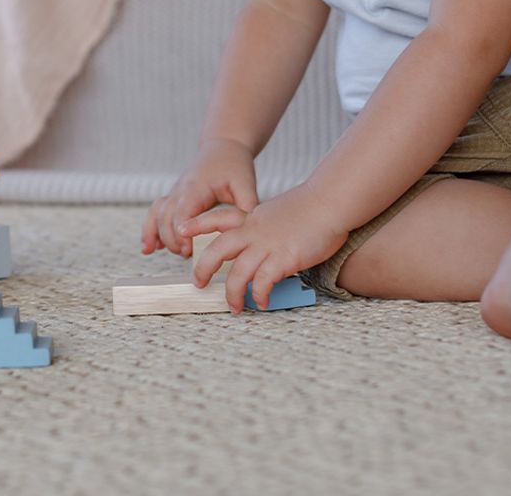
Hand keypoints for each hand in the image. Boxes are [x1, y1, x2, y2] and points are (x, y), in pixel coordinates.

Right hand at [141, 138, 258, 257]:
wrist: (224, 146)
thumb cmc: (234, 164)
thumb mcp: (245, 183)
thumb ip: (248, 207)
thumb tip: (250, 230)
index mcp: (196, 187)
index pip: (181, 212)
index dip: (181, 233)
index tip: (189, 251)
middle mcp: (181, 190)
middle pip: (165, 217)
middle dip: (171, 239)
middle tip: (187, 255)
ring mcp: (175, 192)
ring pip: (157, 214)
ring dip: (157, 234)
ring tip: (158, 251)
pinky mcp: (174, 196)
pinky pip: (156, 212)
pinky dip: (150, 229)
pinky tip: (149, 247)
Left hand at [182, 180, 347, 311]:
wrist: (329, 202)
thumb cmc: (310, 208)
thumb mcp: (278, 213)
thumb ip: (265, 226)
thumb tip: (263, 243)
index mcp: (252, 218)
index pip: (218, 218)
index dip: (197, 224)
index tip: (181, 230)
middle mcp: (254, 231)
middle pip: (218, 249)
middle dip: (204, 268)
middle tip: (198, 283)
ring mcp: (267, 245)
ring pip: (238, 272)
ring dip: (233, 293)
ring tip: (234, 308)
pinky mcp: (283, 258)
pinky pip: (263, 282)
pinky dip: (259, 295)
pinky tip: (261, 303)